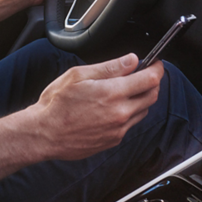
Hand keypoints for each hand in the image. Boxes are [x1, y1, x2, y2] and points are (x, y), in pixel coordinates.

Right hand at [29, 54, 164, 160]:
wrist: (44, 134)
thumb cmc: (56, 104)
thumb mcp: (78, 75)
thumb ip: (109, 67)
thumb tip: (132, 60)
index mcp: (113, 93)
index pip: (150, 79)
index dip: (157, 68)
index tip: (156, 64)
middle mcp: (120, 113)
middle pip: (152, 96)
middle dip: (152, 83)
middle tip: (142, 75)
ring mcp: (118, 129)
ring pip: (143, 111)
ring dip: (140, 99)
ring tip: (123, 91)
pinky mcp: (113, 141)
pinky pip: (130, 124)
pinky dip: (128, 113)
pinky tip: (112, 107)